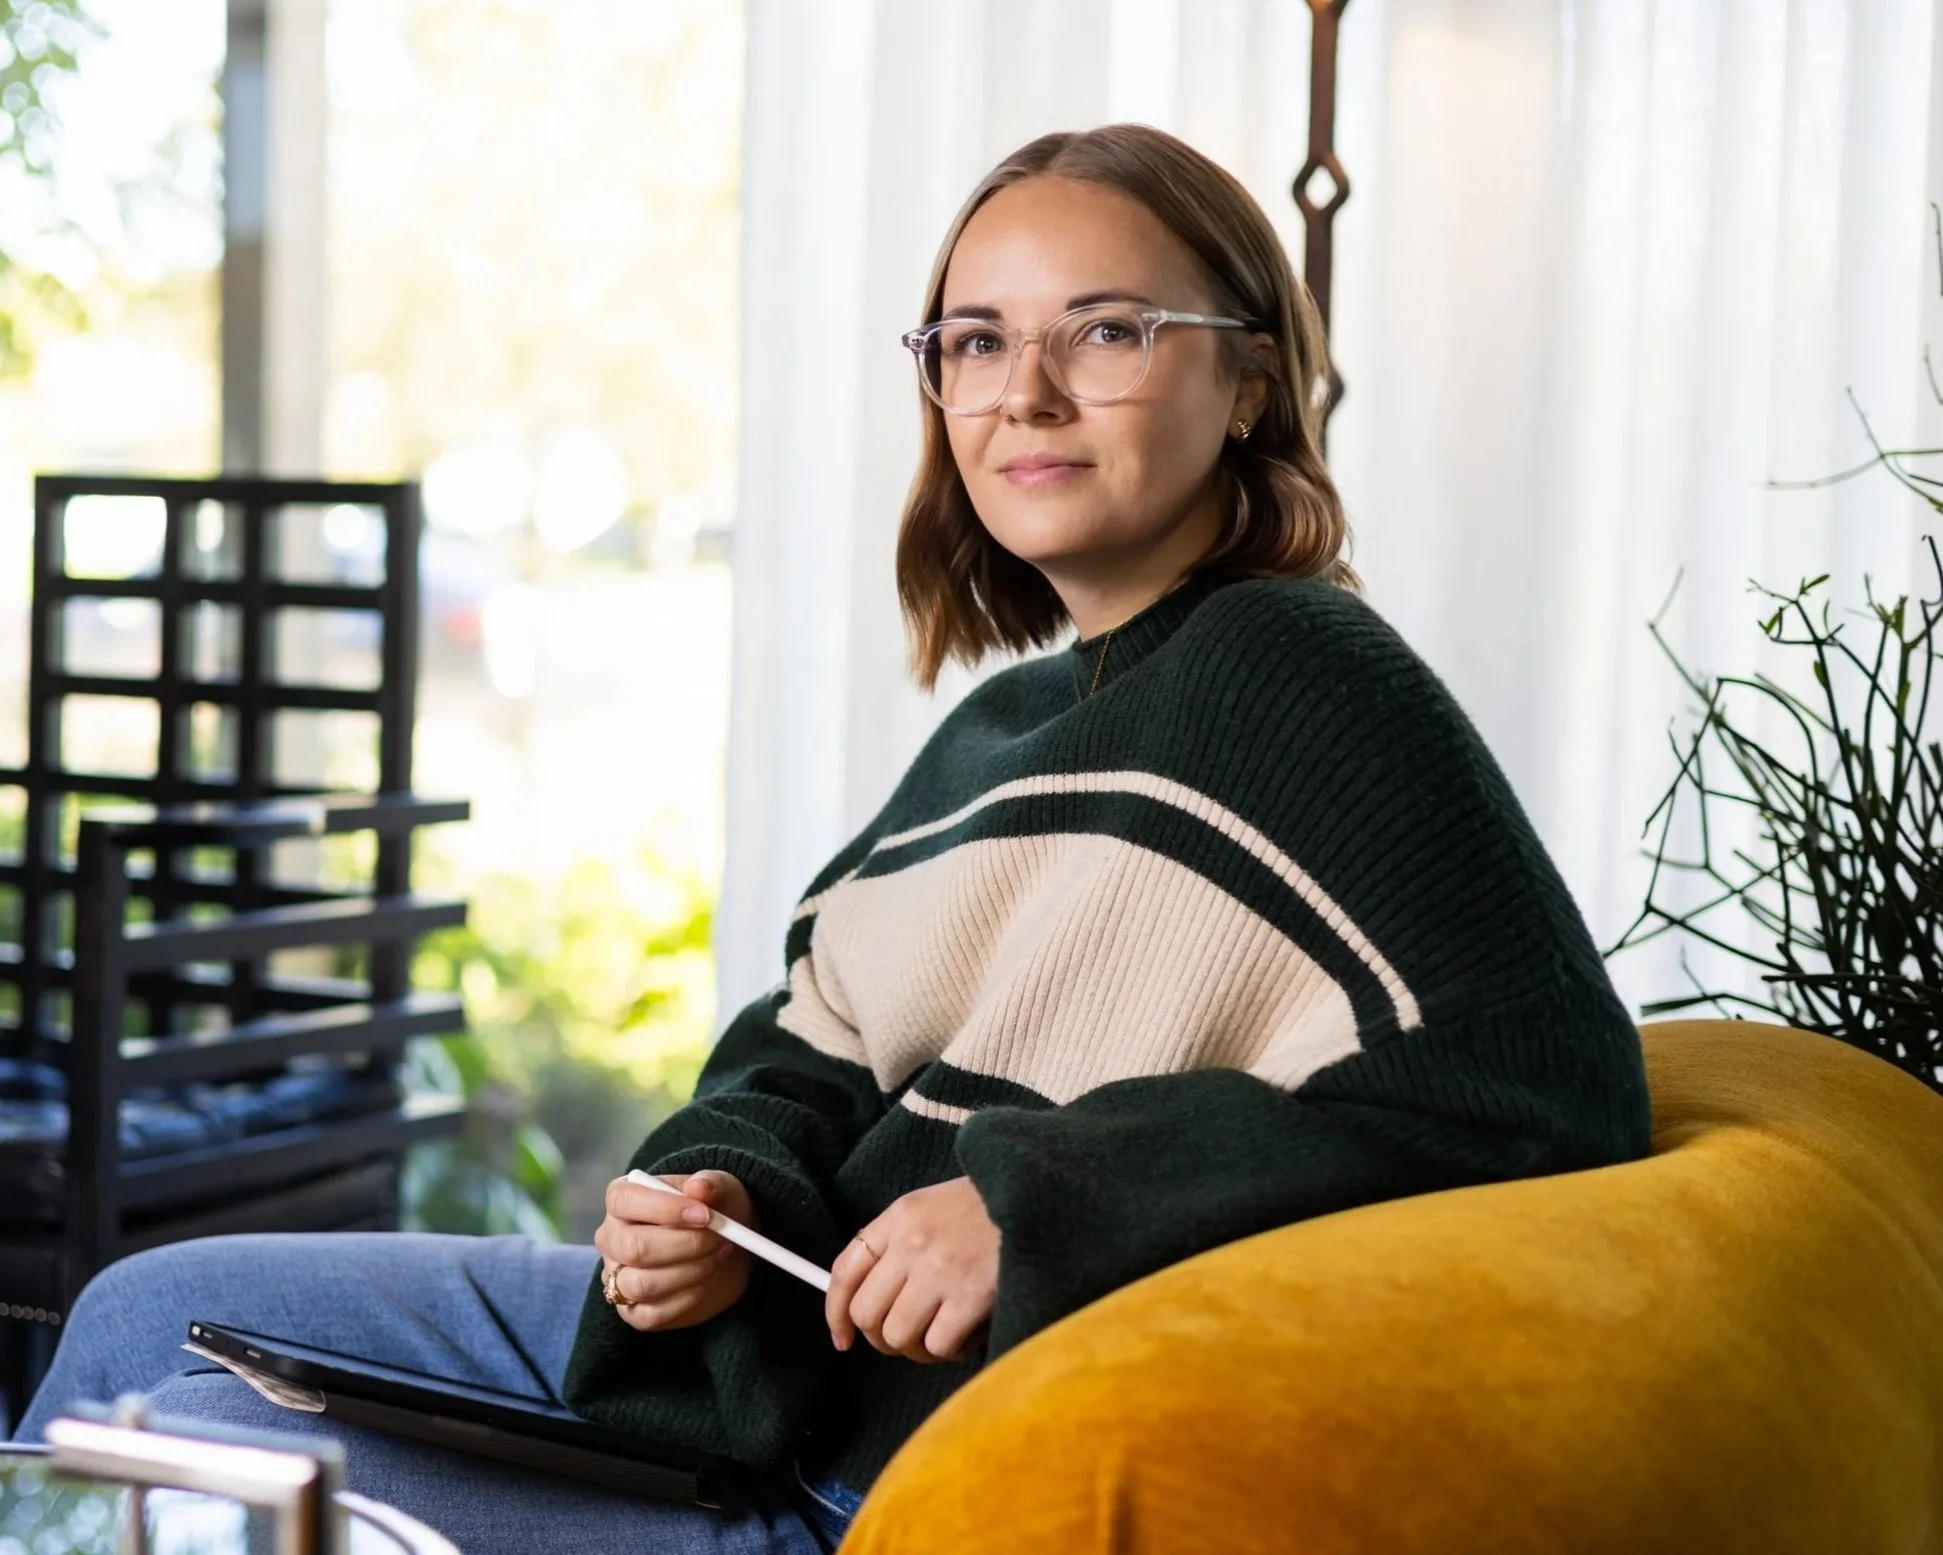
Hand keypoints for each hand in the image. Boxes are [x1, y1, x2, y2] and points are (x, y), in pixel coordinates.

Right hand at [594, 1170, 756, 1332]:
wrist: (724, 1248)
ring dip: (691, 1272)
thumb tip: (698, 1188)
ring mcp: (617, 1278)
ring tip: (717, 1257)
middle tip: (720, 1239)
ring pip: (642, 1285)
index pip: (624, 1200)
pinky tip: (707, 1280)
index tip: (705, 1215)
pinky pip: (653, 1314)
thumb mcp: (719, 1188)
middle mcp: (611, 1239)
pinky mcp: (633, 1312)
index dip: (666, 1208)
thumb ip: (710, 1184)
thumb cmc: (712, 1210)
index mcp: (621, 1199)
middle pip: (634, 1248)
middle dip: (686, 1245)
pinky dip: (689, 1298)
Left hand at [825, 1176, 998, 1363]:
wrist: (1044, 1197)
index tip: (844, 1338)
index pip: (844, 1271)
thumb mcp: (934, 1207)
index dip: (836, 1314)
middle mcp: (912, 1242)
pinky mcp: (970, 1296)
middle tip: (909, 1337)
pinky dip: (951, 1350)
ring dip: (918, 1347)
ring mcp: (940, 1269)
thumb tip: (865, 1303)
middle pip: (866, 1314)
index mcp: (900, 1216)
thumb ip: (899, 1244)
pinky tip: (969, 1333)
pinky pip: (937, 1345)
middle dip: (883, 1337)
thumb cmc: (990, 1209)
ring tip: (944, 1334)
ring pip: (898, 1336)